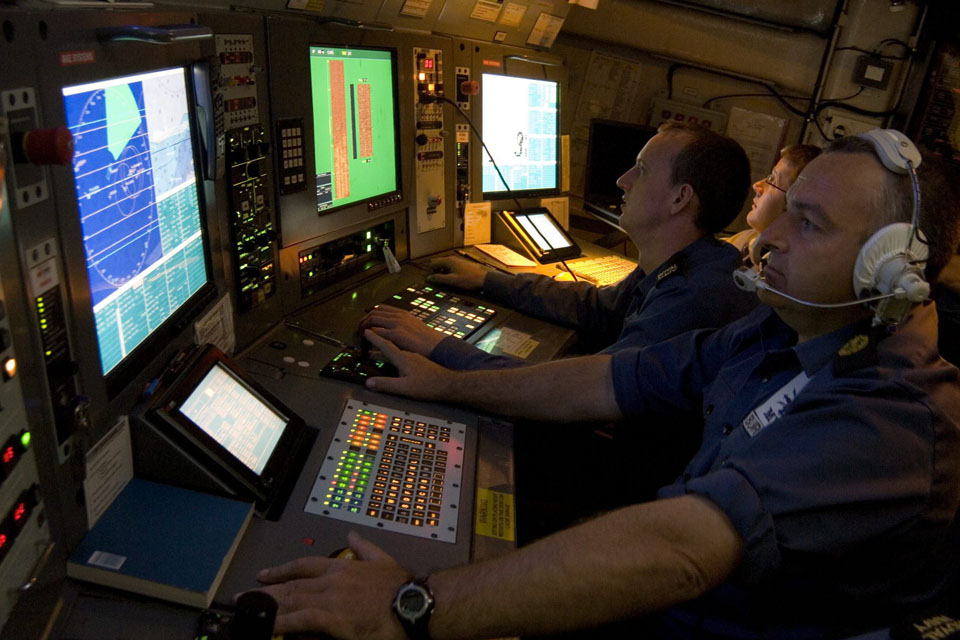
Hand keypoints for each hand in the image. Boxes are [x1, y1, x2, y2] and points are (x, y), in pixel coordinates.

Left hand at [251, 531, 409, 638]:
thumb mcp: (382, 560)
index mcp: (342, 566)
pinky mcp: (333, 619)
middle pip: (290, 584)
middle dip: (265, 591)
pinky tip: (269, 626)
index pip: (303, 565)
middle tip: (243, 597)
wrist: (414, 603)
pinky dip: (282, 622)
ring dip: (267, 606)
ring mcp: (330, 599)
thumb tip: (352, 535)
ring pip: (291, 601)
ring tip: (247, 611)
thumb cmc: (402, 587)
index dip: (281, 570)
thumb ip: (364, 547)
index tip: (264, 574)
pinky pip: (300, 619)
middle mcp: (332, 580)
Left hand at [358, 305, 445, 356]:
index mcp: (403, 314)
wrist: (436, 345)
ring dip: (363, 328)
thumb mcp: (416, 327)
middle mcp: (398, 316)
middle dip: (363, 321)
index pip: (381, 308)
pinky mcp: (395, 334)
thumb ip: (405, 325)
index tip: (366, 321)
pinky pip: (376, 332)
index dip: (371, 314)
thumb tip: (396, 329)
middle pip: (373, 313)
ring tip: (360, 336)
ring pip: (372, 321)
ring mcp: (396, 324)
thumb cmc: (428, 340)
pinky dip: (369, 337)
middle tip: (359, 330)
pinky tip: (366, 343)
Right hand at [363, 329, 456, 400]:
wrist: (449, 384)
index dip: (374, 339)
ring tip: (374, 351)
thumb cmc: (429, 385)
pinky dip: (394, 353)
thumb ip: (386, 384)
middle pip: (388, 345)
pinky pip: (402, 354)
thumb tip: (368, 382)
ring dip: (384, 348)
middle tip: (367, 335)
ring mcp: (414, 358)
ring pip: (395, 350)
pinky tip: (394, 358)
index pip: (385, 345)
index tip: (365, 331)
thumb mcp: (405, 387)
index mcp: (403, 358)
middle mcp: (408, 355)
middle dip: (376, 340)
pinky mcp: (419, 363)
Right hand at [425, 255, 486, 289]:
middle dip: (434, 270)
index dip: (429, 271)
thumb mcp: (451, 280)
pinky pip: (449, 267)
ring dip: (440, 271)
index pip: (433, 263)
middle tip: (434, 279)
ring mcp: (456, 262)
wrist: (482, 280)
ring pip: (443, 265)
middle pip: (437, 263)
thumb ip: (439, 278)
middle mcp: (452, 259)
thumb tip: (429, 278)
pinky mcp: (460, 265)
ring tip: (442, 280)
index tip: (429, 278)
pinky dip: (446, 272)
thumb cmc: (469, 280)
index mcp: (448, 261)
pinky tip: (450, 279)